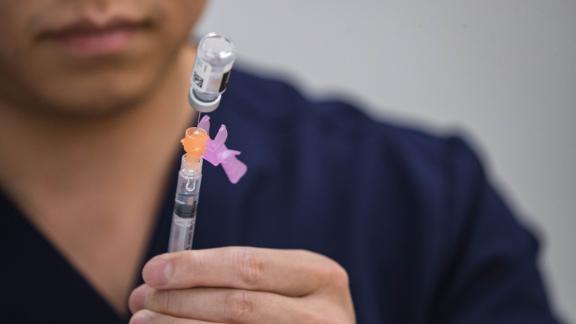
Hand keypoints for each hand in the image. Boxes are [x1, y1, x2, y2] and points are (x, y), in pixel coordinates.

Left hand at [129, 247, 355, 322]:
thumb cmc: (294, 309)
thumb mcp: (286, 282)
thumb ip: (241, 274)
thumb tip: (164, 275)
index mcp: (321, 277)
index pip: (248, 266)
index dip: (195, 267)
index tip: (152, 270)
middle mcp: (322, 316)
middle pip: (237, 305)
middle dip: (179, 300)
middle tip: (140, 298)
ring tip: (143, 322)